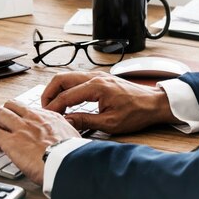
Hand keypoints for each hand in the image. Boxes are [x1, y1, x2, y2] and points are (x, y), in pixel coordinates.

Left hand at [0, 100, 80, 184]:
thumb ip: (64, 131)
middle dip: (4, 116)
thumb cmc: (72, 155)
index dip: (20, 116)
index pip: (27, 108)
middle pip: (10, 105)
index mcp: (48, 117)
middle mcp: (33, 118)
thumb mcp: (73, 136)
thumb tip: (65, 136)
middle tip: (4, 128)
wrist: (68, 164)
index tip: (19, 125)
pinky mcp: (11, 142)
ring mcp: (21, 128)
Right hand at [41, 71, 176, 133]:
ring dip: (57, 90)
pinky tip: (66, 101)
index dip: (53, 107)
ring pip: (67, 77)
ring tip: (53, 106)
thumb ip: (85, 121)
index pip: (66, 96)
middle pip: (61, 79)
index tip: (47, 117)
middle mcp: (95, 77)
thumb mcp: (110, 123)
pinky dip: (67, 88)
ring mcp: (97, 75)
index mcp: (96, 87)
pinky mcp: (100, 78)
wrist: (154, 104)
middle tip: (45, 109)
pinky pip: (76, 79)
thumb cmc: (137, 113)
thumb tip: (66, 122)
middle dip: (49, 94)